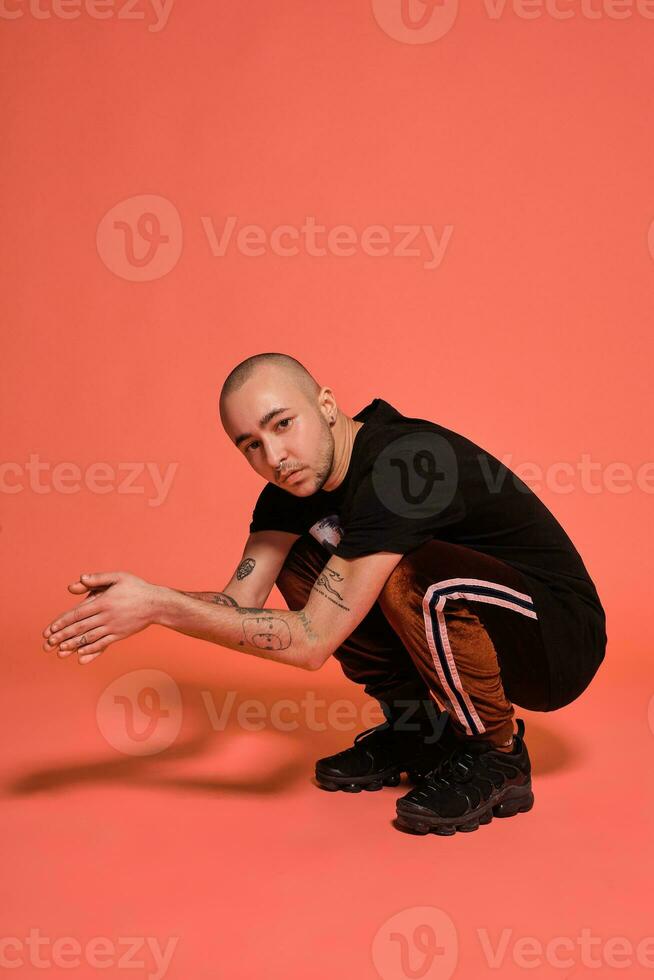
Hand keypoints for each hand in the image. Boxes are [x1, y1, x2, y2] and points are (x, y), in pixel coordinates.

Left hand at [42, 571, 161, 663]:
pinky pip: (103, 644)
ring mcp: (114, 627)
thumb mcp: (118, 577)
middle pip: (80, 628)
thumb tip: (79, 580)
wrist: (157, 604)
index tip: (50, 629)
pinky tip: (81, 655)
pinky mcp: (120, 635)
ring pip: (90, 638)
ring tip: (60, 651)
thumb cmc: (137, 588)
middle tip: (48, 643)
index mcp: (104, 602)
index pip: (78, 613)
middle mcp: (107, 616)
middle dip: (63, 636)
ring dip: (74, 645)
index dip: (62, 622)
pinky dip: (91, 650)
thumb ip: (98, 578)